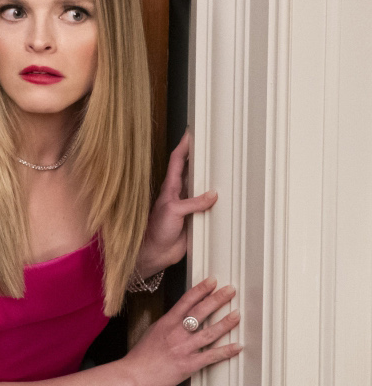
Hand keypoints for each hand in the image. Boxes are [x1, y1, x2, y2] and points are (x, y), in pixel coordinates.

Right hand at [120, 277, 242, 385]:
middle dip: (217, 299)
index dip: (201, 289)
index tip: (212, 281)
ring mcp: (183, 348)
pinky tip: (237, 346)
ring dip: (225, 323)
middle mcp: (176, 333)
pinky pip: (211, 356)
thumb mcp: (152, 331)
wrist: (133, 375)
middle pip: (200, 312)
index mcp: (166, 323)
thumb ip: (168, 323)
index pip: (186, 301)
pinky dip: (226, 351)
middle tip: (230, 290)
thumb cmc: (140, 356)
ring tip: (237, 314)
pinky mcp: (189, 364)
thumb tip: (180, 316)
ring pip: (209, 333)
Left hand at [139, 130, 218, 275]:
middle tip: (214, 147)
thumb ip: (192, 202)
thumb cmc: (156, 231)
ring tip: (226, 168)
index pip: (178, 161)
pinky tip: (229, 199)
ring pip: (203, 189)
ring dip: (213, 181)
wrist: (156, 253)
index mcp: (171, 188)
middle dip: (202, 159)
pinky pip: (210, 208)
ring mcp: (188, 207)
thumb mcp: (173, 211)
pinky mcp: (196, 220)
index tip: (191, 132)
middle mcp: (180, 195)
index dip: (184, 146)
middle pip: (193, 172)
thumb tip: (213, 194)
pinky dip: (219, 203)